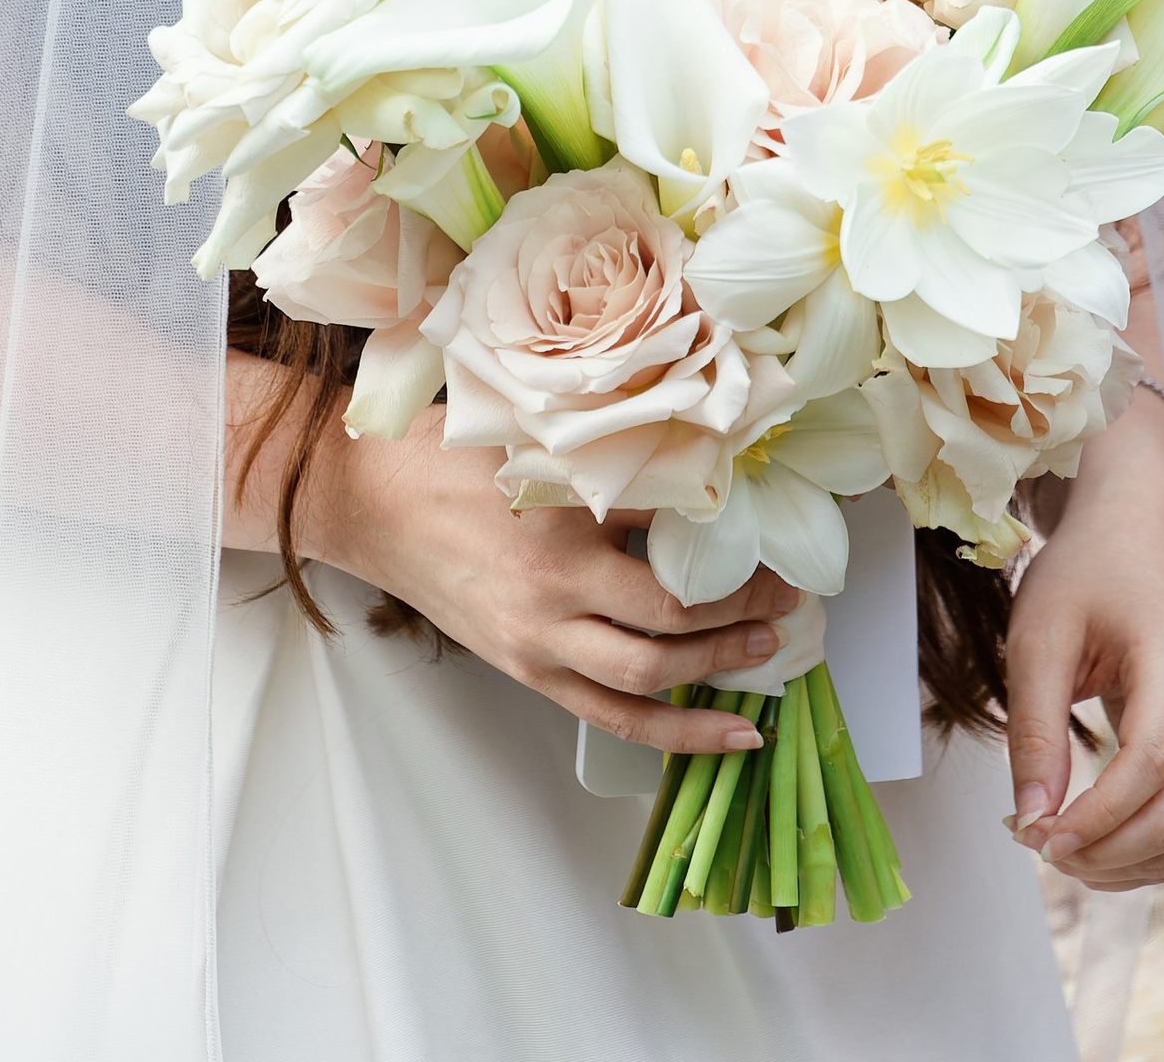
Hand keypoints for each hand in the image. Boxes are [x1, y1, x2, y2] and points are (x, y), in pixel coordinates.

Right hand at [305, 404, 796, 755]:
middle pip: (672, 611)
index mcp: (558, 509)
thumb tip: (693, 447)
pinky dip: (682, 732)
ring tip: (772, 646)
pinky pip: (618, 719)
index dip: (729, 517)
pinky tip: (735, 732)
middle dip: (743, 602)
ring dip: (722, 663)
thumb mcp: (531, 432)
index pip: (669, 517)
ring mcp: (543, 638)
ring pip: (652, 673)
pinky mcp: (533, 672)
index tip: (770, 513)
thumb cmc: (448, 457)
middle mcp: (555, 583)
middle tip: (789, 589)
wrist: (373, 505)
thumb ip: (604, 446)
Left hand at [1004, 385, 1163, 889]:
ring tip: (1052, 846)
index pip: (1149, 763)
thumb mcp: (1038, 634)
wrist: (1134, 543)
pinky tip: (1085, 842)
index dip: (1097, 815)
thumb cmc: (1083, 577)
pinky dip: (1134, 848)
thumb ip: (1034, 726)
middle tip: (1036, 848)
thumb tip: (1031, 817)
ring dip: (1119, 860)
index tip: (1037, 836)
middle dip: (1105, 850)